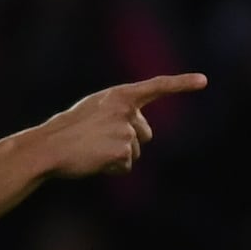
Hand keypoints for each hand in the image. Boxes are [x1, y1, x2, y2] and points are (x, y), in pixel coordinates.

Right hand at [24, 73, 203, 179]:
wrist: (46, 148)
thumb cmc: (67, 131)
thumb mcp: (95, 112)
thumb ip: (119, 114)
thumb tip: (139, 134)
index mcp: (118, 96)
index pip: (156, 86)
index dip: (181, 83)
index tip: (204, 80)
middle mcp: (126, 110)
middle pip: (145, 133)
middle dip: (128, 141)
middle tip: (97, 140)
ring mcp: (125, 130)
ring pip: (135, 152)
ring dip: (116, 156)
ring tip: (91, 150)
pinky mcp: (123, 151)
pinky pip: (127, 167)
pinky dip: (112, 169)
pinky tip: (94, 161)